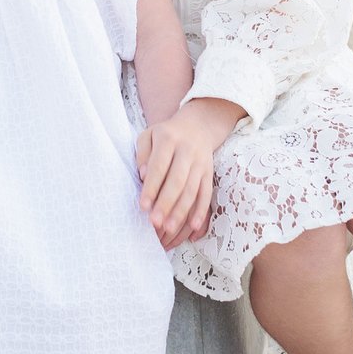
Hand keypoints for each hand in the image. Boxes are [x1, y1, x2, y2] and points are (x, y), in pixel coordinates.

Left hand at [136, 108, 227, 246]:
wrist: (197, 126)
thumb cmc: (166, 135)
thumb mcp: (148, 135)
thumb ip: (142, 154)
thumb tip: (143, 175)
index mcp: (168, 140)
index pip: (159, 166)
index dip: (151, 187)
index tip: (143, 206)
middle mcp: (187, 151)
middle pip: (177, 180)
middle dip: (166, 203)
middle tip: (155, 222)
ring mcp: (200, 163)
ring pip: (192, 190)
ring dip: (182, 211)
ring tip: (170, 228)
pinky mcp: (209, 173)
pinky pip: (207, 193)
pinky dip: (201, 211)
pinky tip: (194, 226)